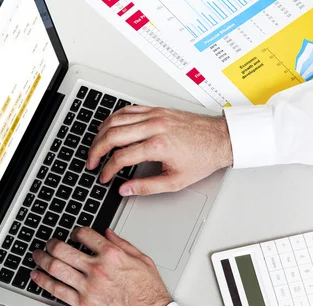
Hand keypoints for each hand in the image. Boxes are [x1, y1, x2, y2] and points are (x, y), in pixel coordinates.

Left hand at [31, 227, 171, 305]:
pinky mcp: (83, 305)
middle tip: (49, 243)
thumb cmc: (150, 295)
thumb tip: (108, 234)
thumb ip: (123, 245)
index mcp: (113, 255)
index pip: (85, 235)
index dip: (75, 232)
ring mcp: (88, 287)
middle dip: (52, 243)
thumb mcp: (143, 261)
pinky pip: (57, 290)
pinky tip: (37, 276)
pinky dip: (43, 282)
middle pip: (63, 249)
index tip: (72, 234)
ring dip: (42, 259)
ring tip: (38, 255)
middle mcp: (98, 269)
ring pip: (55, 268)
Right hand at [88, 106, 232, 195]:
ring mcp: (155, 115)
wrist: (221, 139)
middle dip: (97, 150)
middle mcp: (155, 127)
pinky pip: (128, 109)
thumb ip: (147, 187)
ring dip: (101, 134)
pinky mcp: (157, 109)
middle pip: (113, 135)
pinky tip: (108, 127)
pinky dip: (114, 118)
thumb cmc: (202, 158)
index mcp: (159, 146)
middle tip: (91, 162)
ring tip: (96, 147)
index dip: (108, 170)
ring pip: (116, 119)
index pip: (121, 157)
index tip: (104, 177)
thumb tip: (125, 189)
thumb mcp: (175, 181)